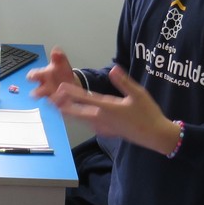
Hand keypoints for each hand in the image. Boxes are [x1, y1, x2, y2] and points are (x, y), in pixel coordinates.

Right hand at [27, 46, 76, 99]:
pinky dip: (62, 103)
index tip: (32, 77)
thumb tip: (56, 49)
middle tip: (37, 93)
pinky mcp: (59, 103)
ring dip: (52, 99)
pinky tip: (66, 101)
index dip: (31, 76)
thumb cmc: (60, 72)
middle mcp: (44, 87)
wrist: (70, 81)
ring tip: (56, 97)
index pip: (33, 76)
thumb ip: (58, 56)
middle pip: (37, 91)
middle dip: (37, 93)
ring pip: (48, 100)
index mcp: (42, 76)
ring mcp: (51, 96)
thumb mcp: (61, 62)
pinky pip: (59, 105)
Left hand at [51, 64, 179, 155]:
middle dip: (62, 106)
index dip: (71, 92)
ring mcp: (103, 127)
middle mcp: (102, 119)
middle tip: (48, 100)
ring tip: (56, 106)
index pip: (86, 99)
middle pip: (77, 113)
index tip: (59, 87)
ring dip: (68, 113)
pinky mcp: (106, 132)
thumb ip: (124, 81)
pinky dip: (78, 118)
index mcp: (108, 108)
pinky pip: (87, 124)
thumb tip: (113, 69)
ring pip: (80, 120)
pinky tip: (75, 116)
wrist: (155, 136)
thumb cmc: (148, 113)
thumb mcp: (139, 94)